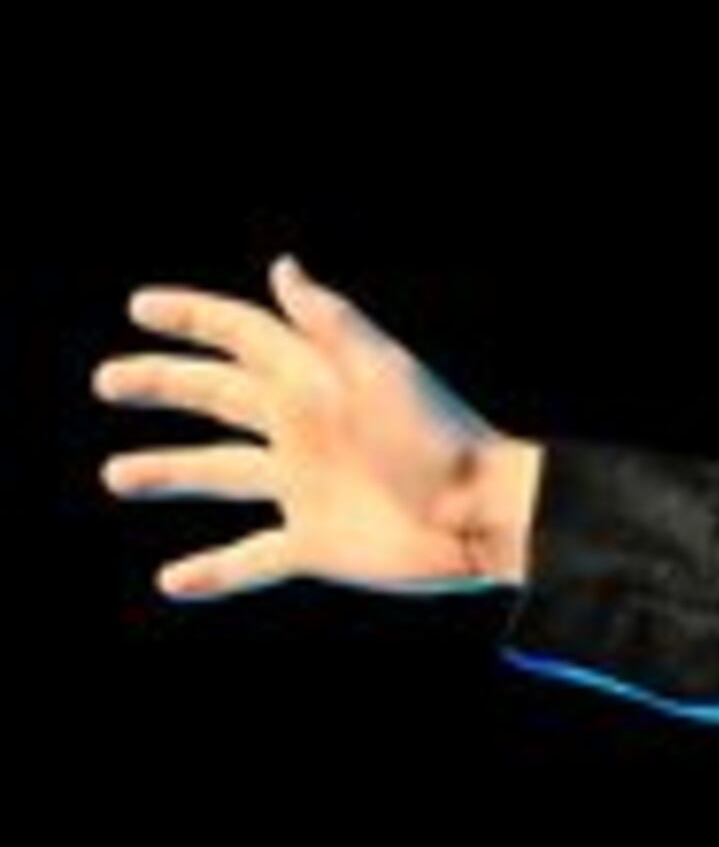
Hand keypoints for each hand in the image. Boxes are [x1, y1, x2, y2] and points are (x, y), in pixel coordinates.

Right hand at [95, 255, 540, 599]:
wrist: (483, 517)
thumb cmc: (439, 438)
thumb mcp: (382, 372)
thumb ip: (330, 323)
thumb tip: (282, 266)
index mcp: (318, 382)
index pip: (245, 337)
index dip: (195, 320)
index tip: (139, 306)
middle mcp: (305, 428)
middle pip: (219, 397)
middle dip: (164, 385)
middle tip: (108, 380)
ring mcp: (306, 486)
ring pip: (221, 473)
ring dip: (168, 471)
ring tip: (116, 475)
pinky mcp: (313, 542)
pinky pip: (250, 558)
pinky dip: (212, 571)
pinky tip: (172, 580)